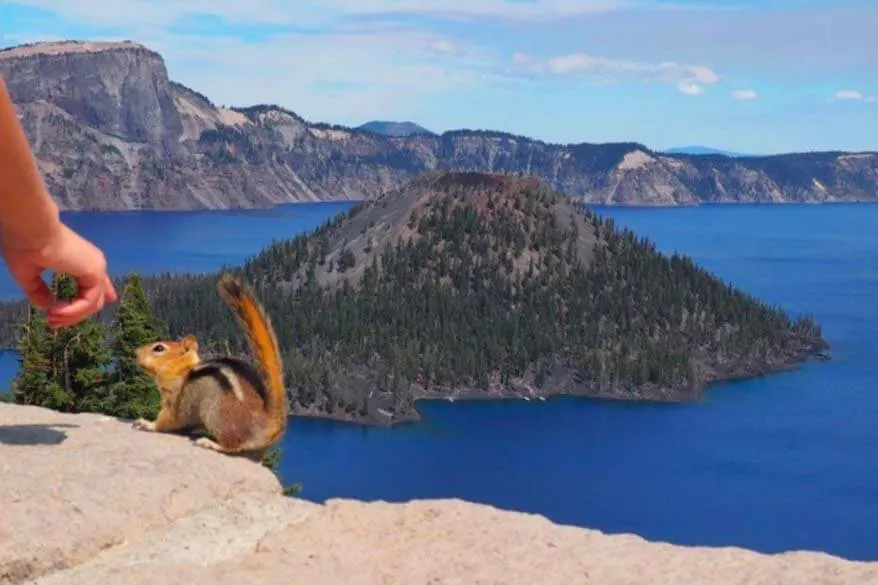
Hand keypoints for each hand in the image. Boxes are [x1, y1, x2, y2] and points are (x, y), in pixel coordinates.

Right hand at [1, 221, 117, 327]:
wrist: (29, 229)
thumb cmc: (25, 246)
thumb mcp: (29, 274)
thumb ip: (39, 291)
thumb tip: (47, 307)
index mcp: (80, 261)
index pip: (94, 285)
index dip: (89, 301)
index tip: (70, 315)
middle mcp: (92, 264)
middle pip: (93, 299)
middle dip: (74, 316)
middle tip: (53, 324)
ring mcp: (96, 267)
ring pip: (92, 305)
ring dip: (70, 317)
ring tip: (51, 319)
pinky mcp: (96, 272)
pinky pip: (89, 302)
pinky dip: (73, 312)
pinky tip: (56, 312)